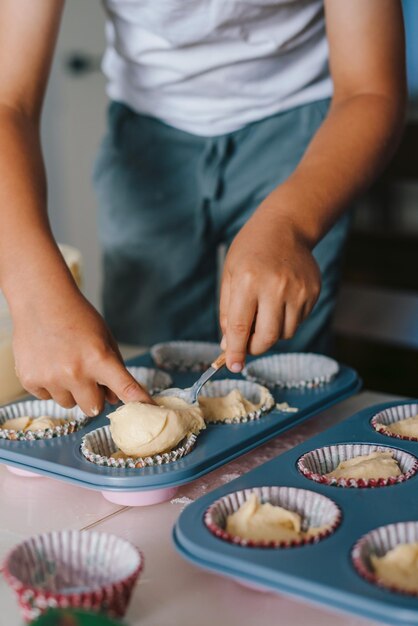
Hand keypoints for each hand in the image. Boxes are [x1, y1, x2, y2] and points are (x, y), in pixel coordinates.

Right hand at [12, 290, 152, 415]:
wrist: (40, 301)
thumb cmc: (77, 318)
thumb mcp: (104, 338)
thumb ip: (114, 369)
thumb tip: (113, 400)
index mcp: (99, 359)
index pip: (125, 388)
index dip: (139, 401)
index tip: (149, 410)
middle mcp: (75, 372)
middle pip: (93, 408)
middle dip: (94, 397)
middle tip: (88, 376)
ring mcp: (51, 378)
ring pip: (69, 404)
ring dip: (70, 391)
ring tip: (64, 363)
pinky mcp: (30, 380)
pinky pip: (46, 397)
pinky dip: (49, 385)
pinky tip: (47, 362)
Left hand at [220, 217, 320, 371]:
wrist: (286, 227)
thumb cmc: (250, 251)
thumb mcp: (230, 275)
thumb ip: (227, 312)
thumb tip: (228, 346)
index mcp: (248, 281)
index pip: (240, 327)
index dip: (236, 351)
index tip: (233, 365)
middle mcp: (275, 286)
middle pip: (267, 337)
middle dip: (255, 346)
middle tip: (247, 342)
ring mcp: (298, 290)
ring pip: (285, 333)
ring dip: (272, 332)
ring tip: (265, 310)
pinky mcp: (312, 292)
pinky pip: (298, 321)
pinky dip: (286, 320)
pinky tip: (280, 300)